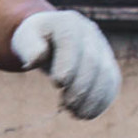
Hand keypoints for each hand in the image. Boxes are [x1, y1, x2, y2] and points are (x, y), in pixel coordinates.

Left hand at [5, 5, 121, 124]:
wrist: (51, 37)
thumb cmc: (35, 40)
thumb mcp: (25, 39)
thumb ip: (29, 47)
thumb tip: (36, 58)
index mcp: (67, 23)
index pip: (70, 41)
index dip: (67, 63)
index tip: (58, 84)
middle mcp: (89, 32)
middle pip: (92, 61)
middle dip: (81, 86)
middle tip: (67, 105)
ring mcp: (102, 47)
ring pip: (106, 74)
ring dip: (93, 98)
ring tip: (76, 114)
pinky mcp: (108, 62)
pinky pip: (112, 82)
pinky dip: (102, 101)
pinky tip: (87, 114)